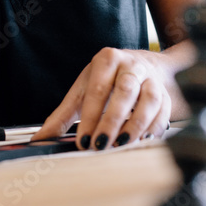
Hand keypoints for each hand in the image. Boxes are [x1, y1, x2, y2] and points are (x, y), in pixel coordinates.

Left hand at [31, 47, 172, 149]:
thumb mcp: (83, 91)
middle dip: (113, 120)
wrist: (143, 66)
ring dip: (137, 125)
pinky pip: (165, 111)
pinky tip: (141, 142)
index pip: (97, 89)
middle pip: (125, 91)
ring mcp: (151, 79)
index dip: (90, 116)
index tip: (83, 141)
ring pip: (150, 99)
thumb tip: (39, 140)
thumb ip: (62, 116)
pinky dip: (154, 128)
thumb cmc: (107, 81)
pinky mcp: (166, 93)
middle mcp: (131, 66)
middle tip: (101, 145)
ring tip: (121, 145)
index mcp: (107, 60)